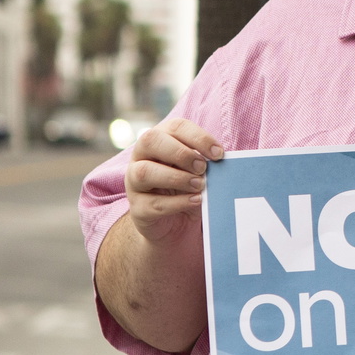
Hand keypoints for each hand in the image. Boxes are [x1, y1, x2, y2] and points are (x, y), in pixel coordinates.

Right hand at [125, 118, 223, 242]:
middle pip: (150, 141)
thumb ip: (205, 163)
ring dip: (176, 177)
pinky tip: (195, 201)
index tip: (219, 154)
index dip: (198, 137)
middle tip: (203, 167)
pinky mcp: (137, 209)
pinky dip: (177, 202)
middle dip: (180, 153)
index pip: (174, 127)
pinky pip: (152, 203)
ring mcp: (134, 183)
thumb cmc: (187, 190)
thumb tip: (221, 159)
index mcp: (159, 141)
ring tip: (199, 185)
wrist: (174, 226)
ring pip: (144, 172)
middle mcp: (141, 158)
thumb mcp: (198, 173)